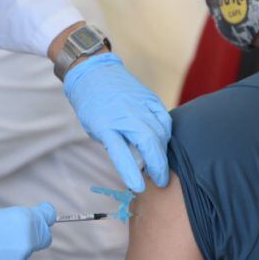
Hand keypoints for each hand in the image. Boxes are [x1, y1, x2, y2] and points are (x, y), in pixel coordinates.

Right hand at [0, 203, 55, 259]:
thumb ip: (17, 222)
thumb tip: (27, 226)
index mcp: (24, 221)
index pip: (46, 221)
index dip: (43, 220)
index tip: (42, 218)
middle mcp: (25, 243)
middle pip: (39, 241)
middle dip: (29, 238)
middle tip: (10, 234)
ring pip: (20, 256)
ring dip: (10, 252)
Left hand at [63, 52, 170, 190]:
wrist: (94, 72)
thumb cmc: (92, 104)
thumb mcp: (95, 128)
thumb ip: (114, 143)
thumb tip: (135, 161)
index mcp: (104, 124)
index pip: (119, 152)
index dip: (130, 171)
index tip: (139, 187)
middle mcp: (124, 114)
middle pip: (147, 142)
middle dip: (157, 164)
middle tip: (161, 180)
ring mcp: (139, 104)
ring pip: (159, 131)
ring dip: (162, 151)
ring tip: (161, 165)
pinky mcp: (149, 98)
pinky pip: (164, 118)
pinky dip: (166, 132)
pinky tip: (164, 142)